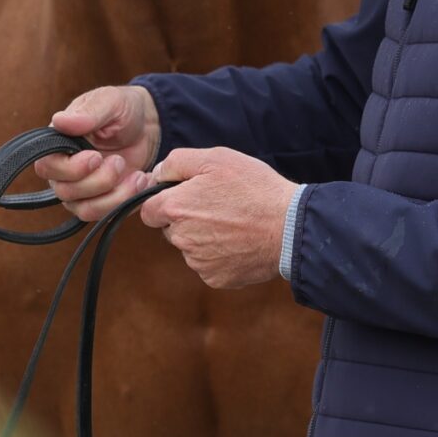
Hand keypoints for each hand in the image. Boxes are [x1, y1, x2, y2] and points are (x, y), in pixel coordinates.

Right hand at [34, 85, 160, 222]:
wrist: (149, 124)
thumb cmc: (123, 108)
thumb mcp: (110, 102)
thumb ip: (88, 113)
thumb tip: (58, 120)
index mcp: (59, 143)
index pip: (47, 167)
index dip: (70, 169)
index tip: (96, 157)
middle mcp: (64, 170)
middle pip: (66, 193)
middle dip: (99, 182)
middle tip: (120, 161)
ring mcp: (82, 189)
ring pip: (85, 209)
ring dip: (114, 196)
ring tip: (137, 176)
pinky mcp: (101, 201)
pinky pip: (106, 215)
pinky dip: (127, 201)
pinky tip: (141, 181)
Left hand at [138, 148, 298, 289]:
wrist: (289, 227)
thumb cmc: (254, 188)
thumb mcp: (215, 158)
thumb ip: (176, 162)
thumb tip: (156, 174)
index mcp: (176, 208)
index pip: (148, 211)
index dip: (165, 201)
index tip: (185, 196)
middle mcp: (181, 239)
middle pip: (170, 230)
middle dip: (186, 219)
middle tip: (217, 206)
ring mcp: (198, 262)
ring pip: (190, 248)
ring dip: (203, 237)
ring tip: (233, 222)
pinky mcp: (215, 278)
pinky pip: (208, 265)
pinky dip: (219, 255)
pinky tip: (239, 241)